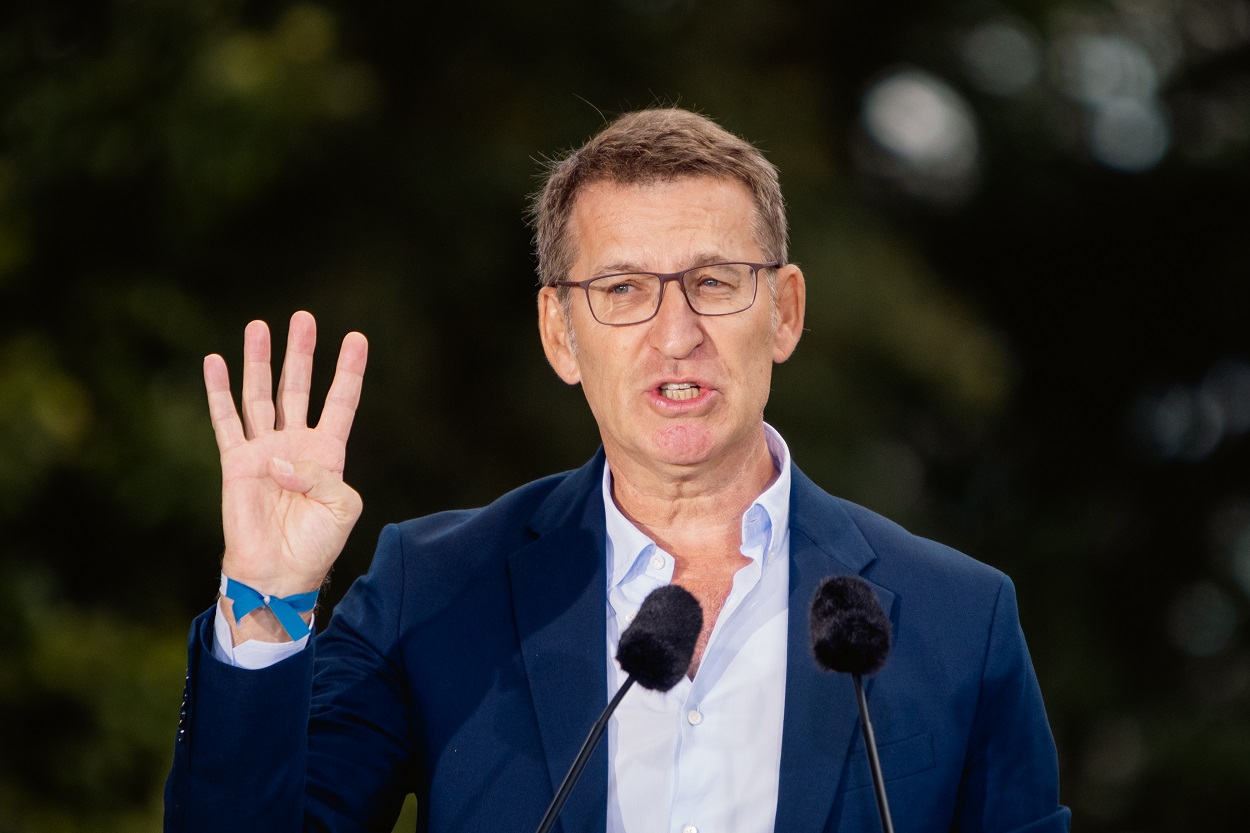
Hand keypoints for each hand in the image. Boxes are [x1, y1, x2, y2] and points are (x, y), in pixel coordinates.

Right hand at [204, 311, 367, 640]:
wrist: (280, 573)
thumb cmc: (316, 544)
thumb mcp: (342, 506)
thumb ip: (321, 475)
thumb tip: (279, 459)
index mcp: (329, 453)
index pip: (342, 401)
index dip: (349, 370)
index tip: (357, 337)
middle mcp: (296, 444)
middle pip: (299, 387)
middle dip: (302, 353)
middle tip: (304, 318)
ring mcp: (265, 450)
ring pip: (261, 395)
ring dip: (260, 361)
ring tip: (260, 325)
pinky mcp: (236, 462)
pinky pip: (226, 420)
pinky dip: (219, 391)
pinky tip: (216, 361)